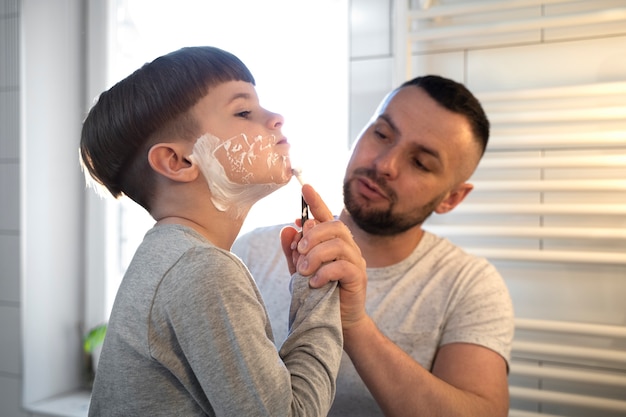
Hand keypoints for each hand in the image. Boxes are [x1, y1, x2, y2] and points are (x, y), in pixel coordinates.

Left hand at [280, 184, 367, 329]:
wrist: (337, 323)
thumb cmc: (319, 295)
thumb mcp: (300, 271)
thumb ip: (293, 251)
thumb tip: (288, 227)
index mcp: (333, 242)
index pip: (325, 216)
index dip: (316, 201)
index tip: (304, 187)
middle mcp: (348, 247)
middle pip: (335, 226)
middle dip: (313, 235)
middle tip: (298, 251)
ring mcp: (356, 262)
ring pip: (339, 244)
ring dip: (316, 255)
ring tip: (303, 271)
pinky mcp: (359, 278)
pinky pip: (343, 266)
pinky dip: (325, 272)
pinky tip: (314, 283)